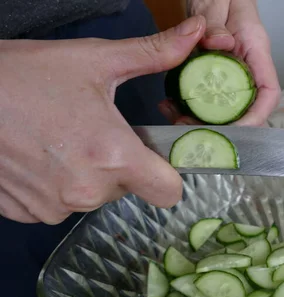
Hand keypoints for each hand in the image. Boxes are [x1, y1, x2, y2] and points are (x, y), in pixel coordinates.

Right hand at [0, 16, 206, 224]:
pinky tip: (40, 156)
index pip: (169, 192)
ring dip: (87, 174)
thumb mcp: (95, 60)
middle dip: (120, 164)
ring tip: (61, 139)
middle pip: (129, 189)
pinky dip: (57, 185)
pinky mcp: (27, 214)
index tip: (155, 155)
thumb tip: (196, 33)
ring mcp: (54, 207)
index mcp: (113, 156)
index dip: (167, 173)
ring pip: (94, 196)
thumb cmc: (25, 75)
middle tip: (94, 131)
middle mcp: (87, 192)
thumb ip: (154, 53)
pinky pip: (61, 204)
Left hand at [162, 0, 279, 125]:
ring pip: (224, 106)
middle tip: (195, 130)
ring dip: (203, 119)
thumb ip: (216, 23)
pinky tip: (171, 104)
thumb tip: (221, 44)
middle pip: (245, 108)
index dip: (256, 117)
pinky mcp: (215, 72)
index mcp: (255, 49)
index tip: (236, 130)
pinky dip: (190, 105)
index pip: (268, 92)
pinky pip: (208, 96)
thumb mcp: (216, 3)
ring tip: (177, 118)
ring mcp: (231, 71)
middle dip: (223, 125)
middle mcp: (246, 65)